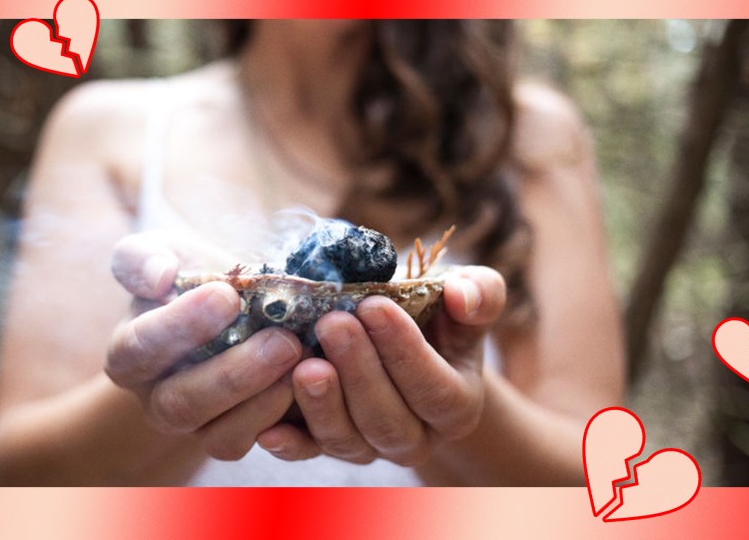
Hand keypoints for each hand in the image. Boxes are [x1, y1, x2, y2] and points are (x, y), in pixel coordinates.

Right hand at [104, 232, 302, 460]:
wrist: (230, 310)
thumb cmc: (191, 279)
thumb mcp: (165, 253)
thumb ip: (144, 258)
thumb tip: (158, 276)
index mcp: (130, 352)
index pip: (141, 347)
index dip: (180, 325)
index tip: (226, 296)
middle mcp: (155, 398)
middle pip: (180, 403)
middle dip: (233, 375)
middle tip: (282, 340)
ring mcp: (195, 427)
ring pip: (218, 436)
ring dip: (262, 402)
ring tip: (300, 359)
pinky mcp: (232, 439)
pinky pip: (252, 444)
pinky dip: (280, 419)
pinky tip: (305, 384)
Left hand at [256, 266, 505, 466]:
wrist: (408, 342)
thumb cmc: (439, 317)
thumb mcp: (467, 300)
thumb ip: (479, 294)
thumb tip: (463, 296)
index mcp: (456, 405)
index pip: (434, 389)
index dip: (405, 352)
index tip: (375, 306)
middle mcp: (415, 437)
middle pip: (388, 420)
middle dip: (359, 372)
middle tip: (333, 323)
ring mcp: (369, 447)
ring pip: (348, 440)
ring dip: (324, 405)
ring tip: (305, 365)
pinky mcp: (327, 446)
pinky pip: (308, 453)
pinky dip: (289, 443)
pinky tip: (269, 427)